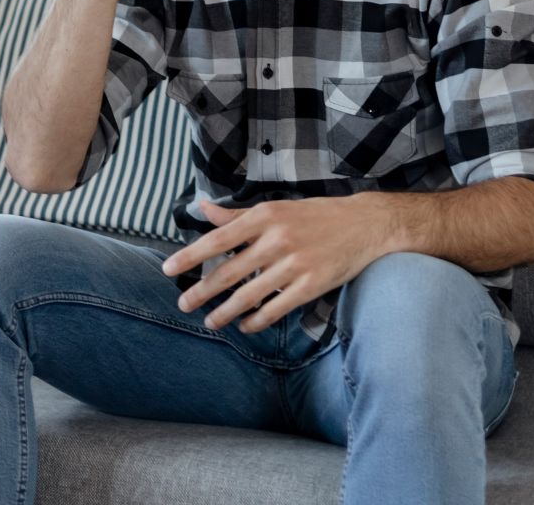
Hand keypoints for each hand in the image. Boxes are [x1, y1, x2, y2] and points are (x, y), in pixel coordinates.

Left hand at [161, 196, 393, 333]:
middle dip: (201, 292)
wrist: (365, 225)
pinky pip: (275, 310)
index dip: (190, 256)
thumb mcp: (276, 208)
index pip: (218, 239)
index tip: (168, 269)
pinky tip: (244, 326)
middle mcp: (277, 239)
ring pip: (248, 296)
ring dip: (224, 313)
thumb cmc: (316, 215)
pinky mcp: (311, 286)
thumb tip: (203, 210)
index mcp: (265, 216)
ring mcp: (294, 264)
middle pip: (228, 273)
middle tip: (183, 304)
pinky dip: (256, 321)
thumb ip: (238, 215)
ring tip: (210, 322)